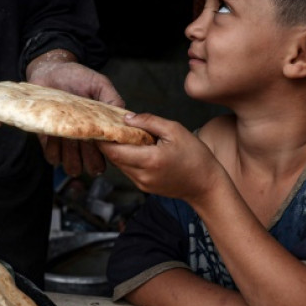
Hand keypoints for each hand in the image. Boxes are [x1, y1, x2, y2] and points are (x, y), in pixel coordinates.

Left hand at [26, 53, 122, 176]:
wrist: (50, 71)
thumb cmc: (76, 77)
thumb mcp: (99, 84)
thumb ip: (113, 99)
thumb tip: (126, 116)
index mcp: (101, 132)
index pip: (112, 155)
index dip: (109, 153)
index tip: (101, 138)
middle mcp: (85, 143)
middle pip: (92, 167)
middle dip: (89, 157)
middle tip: (85, 138)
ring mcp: (66, 145)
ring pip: (73, 167)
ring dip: (72, 155)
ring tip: (68, 135)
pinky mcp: (48, 142)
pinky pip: (53, 158)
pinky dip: (54, 149)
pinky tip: (54, 132)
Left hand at [97, 112, 223, 202]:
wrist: (206, 185)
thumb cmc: (195, 156)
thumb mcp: (175, 130)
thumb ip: (149, 122)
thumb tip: (126, 118)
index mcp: (150, 160)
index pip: (115, 151)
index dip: (103, 139)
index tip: (100, 126)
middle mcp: (142, 175)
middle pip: (114, 158)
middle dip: (109, 143)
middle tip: (107, 127)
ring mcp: (142, 184)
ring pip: (120, 165)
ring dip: (118, 151)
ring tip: (121, 136)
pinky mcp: (144, 187)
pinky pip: (129, 171)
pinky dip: (127, 159)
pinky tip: (134, 148)